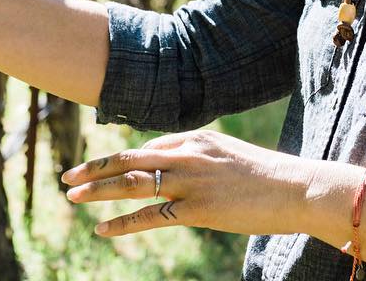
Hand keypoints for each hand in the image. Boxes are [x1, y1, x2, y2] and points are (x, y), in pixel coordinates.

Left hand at [61, 129, 312, 238]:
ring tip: (74, 197)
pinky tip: (102, 228)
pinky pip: (151, 216)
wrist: (297, 189)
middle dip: (95, 168)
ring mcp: (192, 181)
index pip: (148, 147)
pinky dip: (123, 223)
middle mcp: (188, 154)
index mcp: (197, 138)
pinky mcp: (198, 209)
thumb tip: (178, 166)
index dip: (120, 160)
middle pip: (130, 158)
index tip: (98, 169)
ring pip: (133, 183)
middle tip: (68, 176)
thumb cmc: (267, 177)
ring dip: (99, 190)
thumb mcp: (229, 156)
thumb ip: (201, 157)